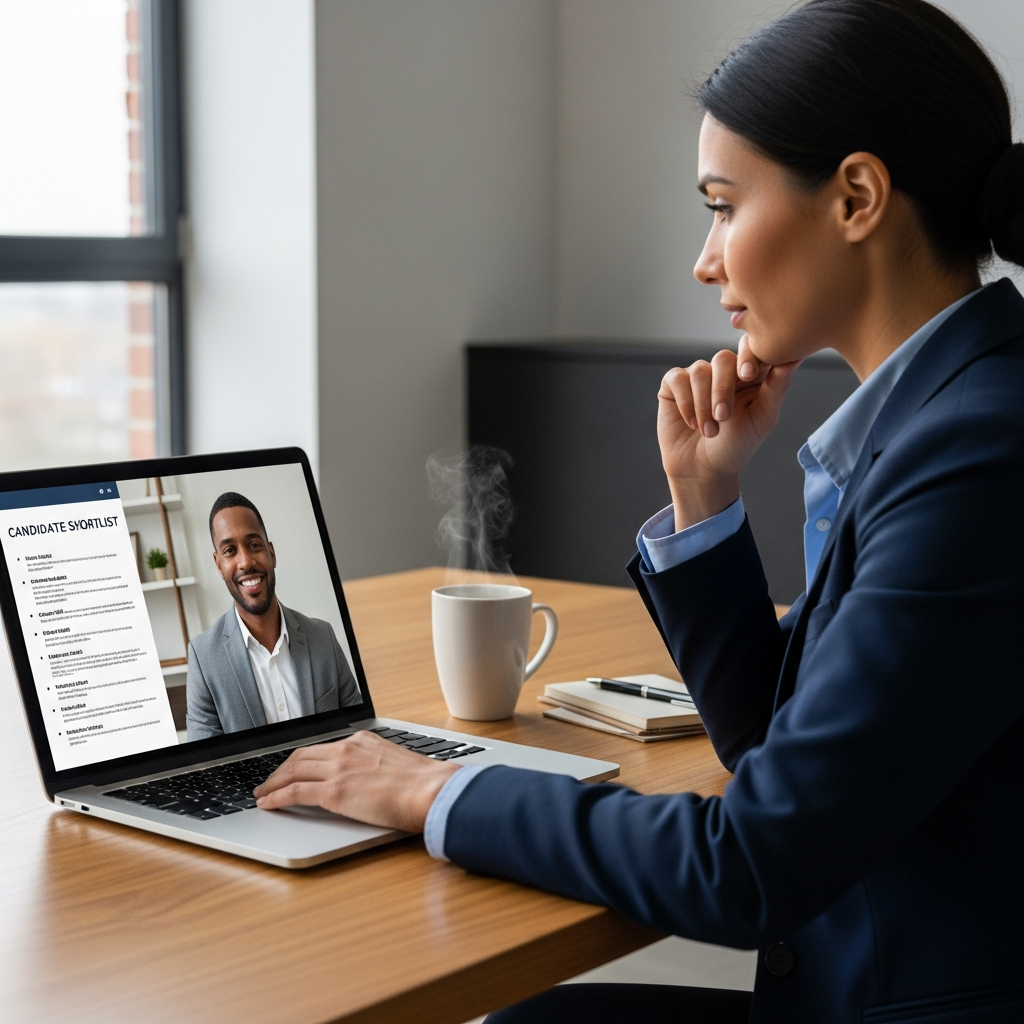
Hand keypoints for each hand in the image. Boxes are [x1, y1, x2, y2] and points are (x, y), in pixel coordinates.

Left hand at [253, 731, 458, 831]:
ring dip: (273, 783)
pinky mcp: (333, 792)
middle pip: (302, 756)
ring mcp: (338, 769)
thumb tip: (373, 782)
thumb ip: (378, 767)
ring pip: (293, 771)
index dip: (303, 759)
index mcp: (363, 740)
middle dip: (282, 769)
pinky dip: (276, 797)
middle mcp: (347, 749)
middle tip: (270, 781)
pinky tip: (268, 804)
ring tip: (263, 793)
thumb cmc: (423, 784)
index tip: (294, 768)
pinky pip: (294, 793)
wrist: (430, 790)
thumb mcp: (396, 763)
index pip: (323, 748)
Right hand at [658, 336, 799, 529]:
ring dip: (703, 404)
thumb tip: (793, 358)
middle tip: (723, 417)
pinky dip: (685, 402)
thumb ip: (777, 388)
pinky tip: (691, 422)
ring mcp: (698, 376)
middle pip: (722, 359)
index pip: (751, 349)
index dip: (749, 356)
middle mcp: (723, 371)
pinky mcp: (674, 385)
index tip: (748, 376)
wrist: (703, 469)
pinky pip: (677, 378)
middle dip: (722, 389)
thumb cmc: (736, 446)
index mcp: (750, 374)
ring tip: (708, 431)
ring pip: (699, 371)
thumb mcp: (762, 419)